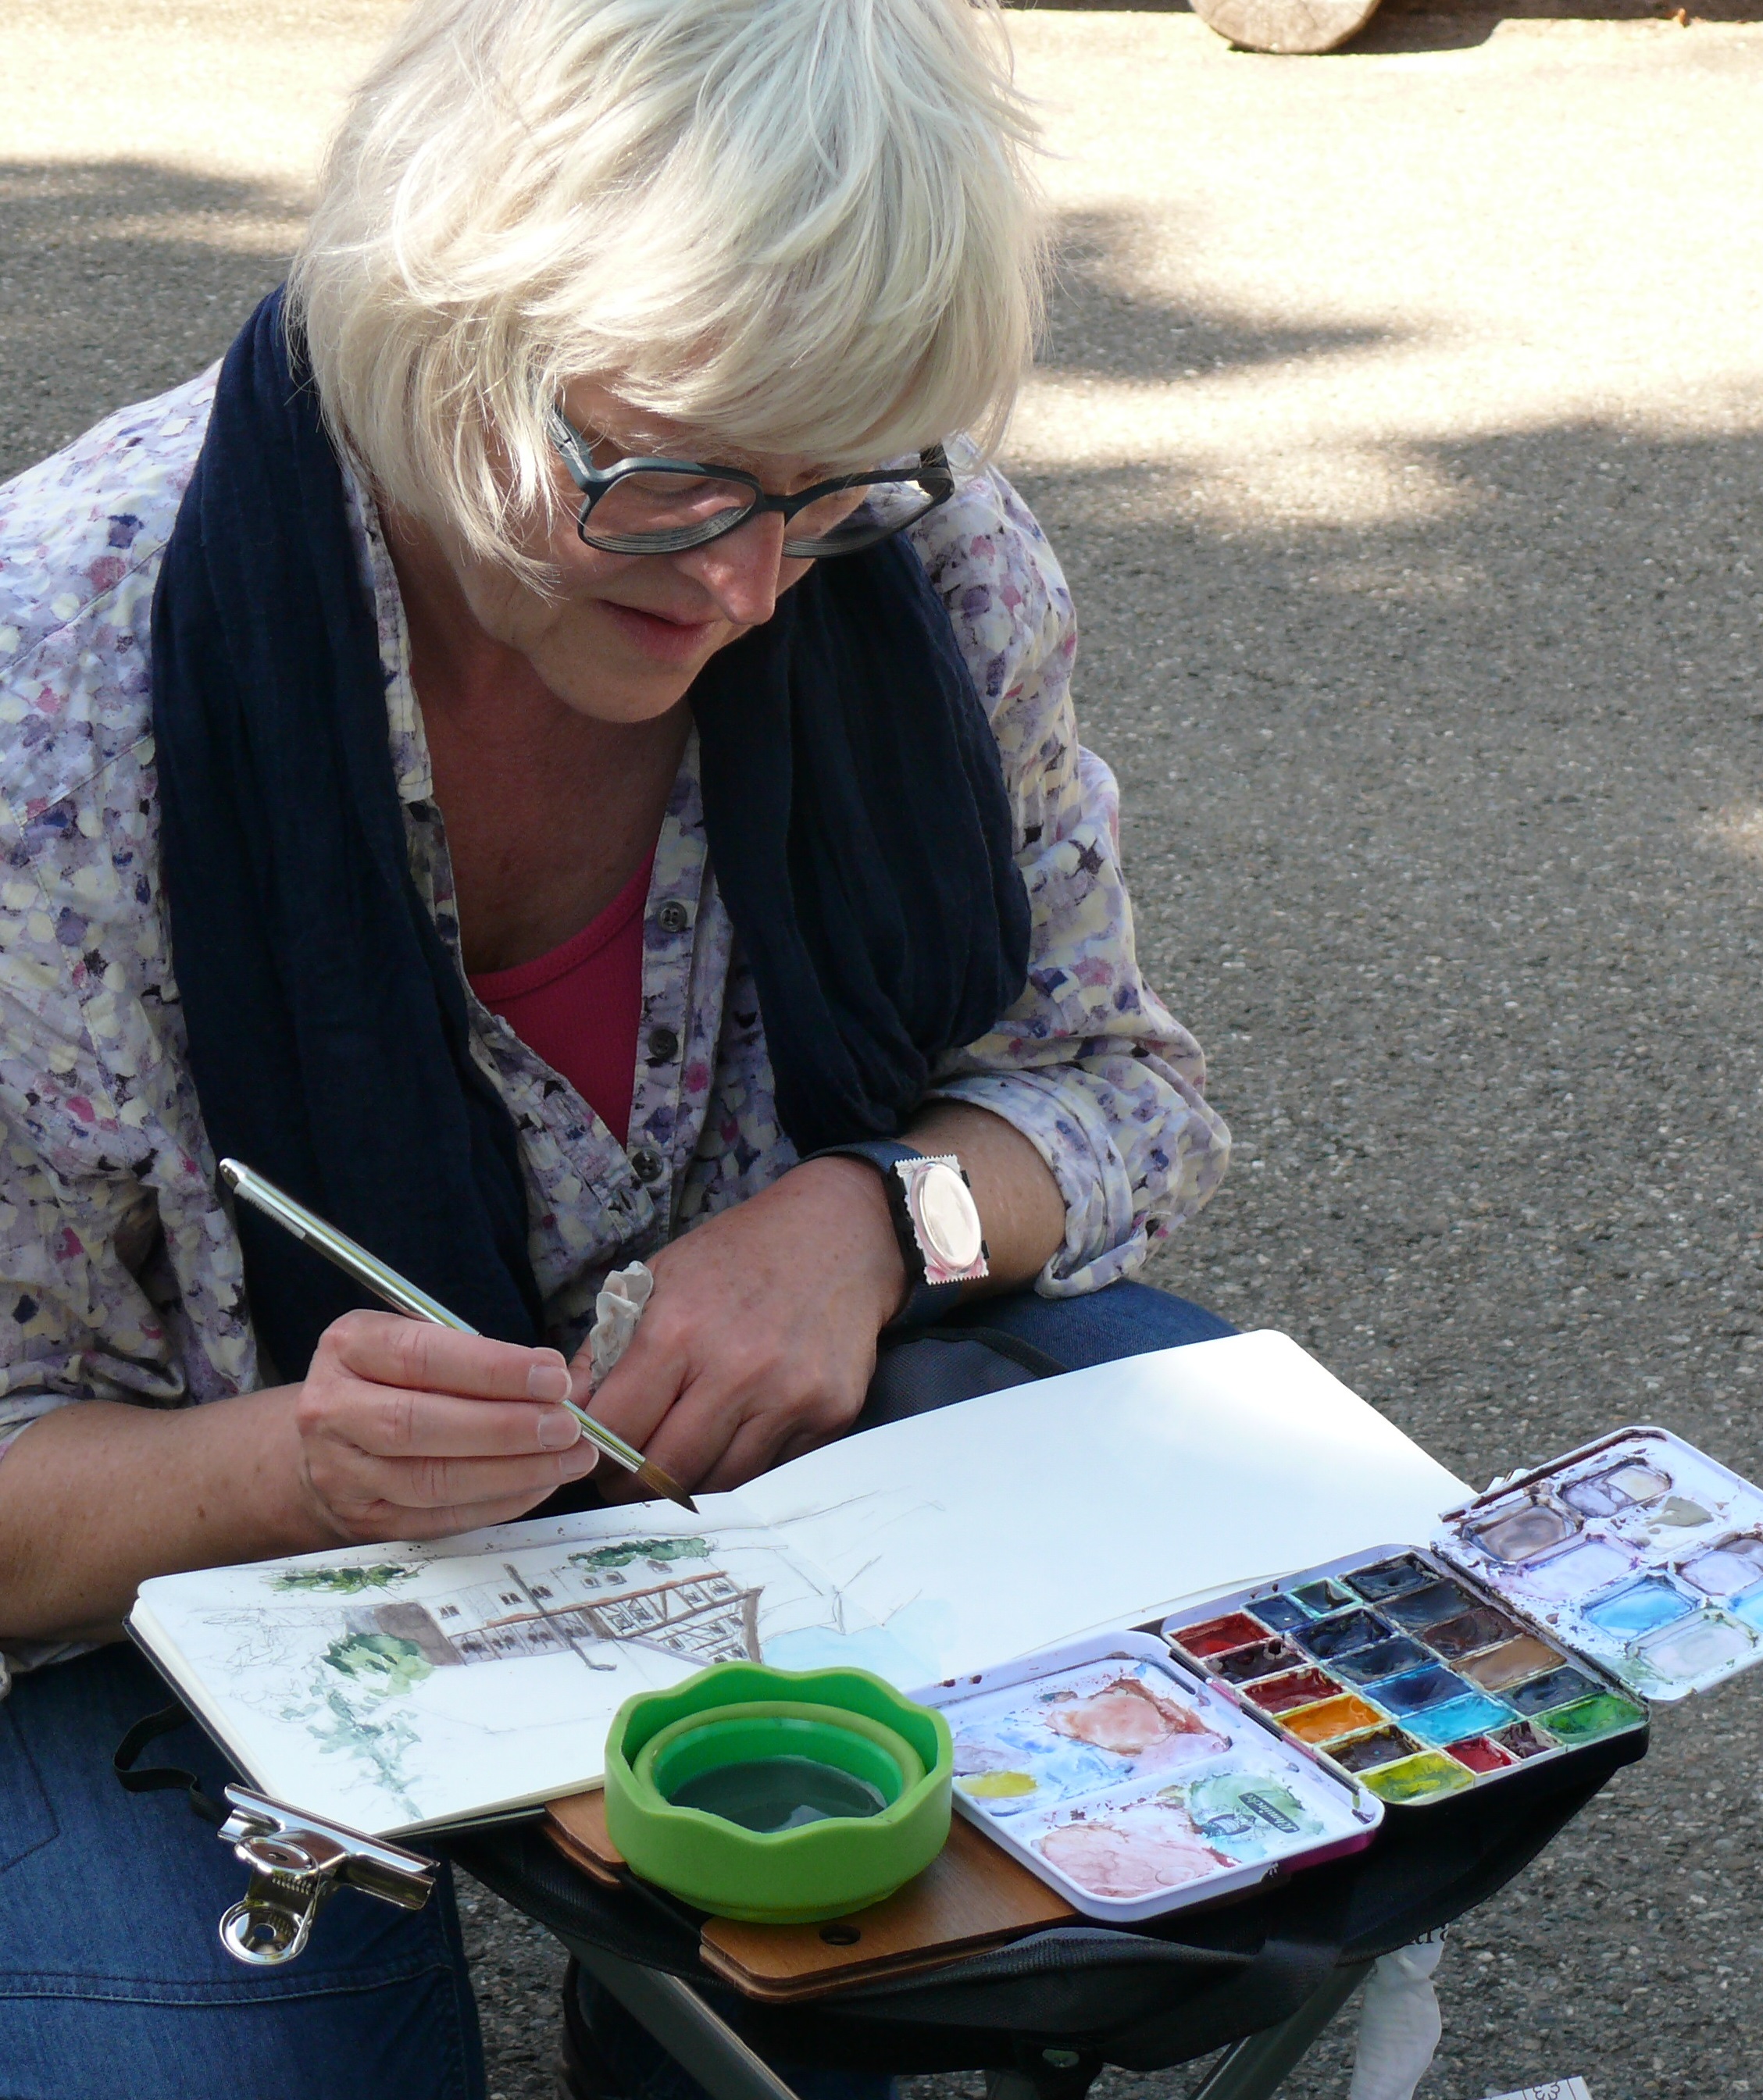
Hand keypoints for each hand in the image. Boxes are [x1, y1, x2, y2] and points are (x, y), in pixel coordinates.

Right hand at [293, 1312, 598, 1542]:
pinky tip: (540, 1484)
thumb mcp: (417, 1342)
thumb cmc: (391, 1380)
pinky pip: (441, 1518)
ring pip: (432, 1481)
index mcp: (348, 1347)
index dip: (492, 1369)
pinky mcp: (364, 1520)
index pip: (420, 1356)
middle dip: (505, 1427)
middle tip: (567, 1425)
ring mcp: (342, 1473)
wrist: (328, 1441)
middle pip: (419, 1424)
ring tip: (570, 1457)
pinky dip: (499, 1502)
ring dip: (513, 1472)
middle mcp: (332, 1410)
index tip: (552, 1377)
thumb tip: (554, 1376)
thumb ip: (476, 1354)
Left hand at [577, 1158, 905, 1495]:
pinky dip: (742, 1464)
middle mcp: (736, 1369)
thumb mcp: (658, 1280)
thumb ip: (608, 1348)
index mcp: (678, 1330)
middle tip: (624, 1479)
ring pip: (719, 1482)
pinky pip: (770, 1469)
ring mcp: (789, 1396)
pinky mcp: (829, 1414)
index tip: (590, 1458)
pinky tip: (732, 1438)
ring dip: (688, 1482)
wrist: (840, 1235)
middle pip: (665, 1469)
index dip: (595, 1454)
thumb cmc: (738, 1257)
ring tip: (675, 1461)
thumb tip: (569, 1412)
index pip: (617, 1428)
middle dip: (634, 1484)